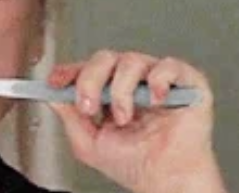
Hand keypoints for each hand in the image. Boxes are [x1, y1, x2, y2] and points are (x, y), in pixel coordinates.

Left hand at [47, 50, 225, 192]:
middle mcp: (131, 80)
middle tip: (88, 106)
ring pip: (131, 60)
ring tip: (124, 117)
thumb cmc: (134, 165)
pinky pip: (170, 66)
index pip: (86, 69)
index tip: (54, 82)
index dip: (69, 71)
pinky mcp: (185, 83)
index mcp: (109, 90)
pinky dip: (159, 79)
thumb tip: (53, 95)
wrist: (167, 182)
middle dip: (90, 80)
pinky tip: (155, 100)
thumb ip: (70, 118)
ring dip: (121, 90)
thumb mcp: (88, 143)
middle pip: (104, 58)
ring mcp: (156, 79)